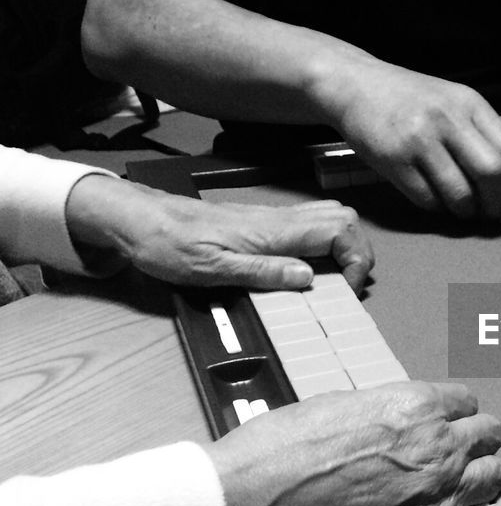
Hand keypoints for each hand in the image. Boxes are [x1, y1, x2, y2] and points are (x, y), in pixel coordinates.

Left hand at [66, 175, 373, 291]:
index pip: (339, 230)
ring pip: (330, 216)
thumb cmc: (167, 245)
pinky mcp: (263, 222)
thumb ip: (262, 272)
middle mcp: (279, 219)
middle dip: (358, 251)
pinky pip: (310, 223)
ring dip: (344, 245)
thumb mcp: (211, 269)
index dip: (356, 259)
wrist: (138, 220)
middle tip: (347, 285)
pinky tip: (309, 266)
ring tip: (334, 278)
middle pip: (344, 218)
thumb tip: (307, 277)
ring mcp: (272, 218)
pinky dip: (325, 243)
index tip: (345, 288)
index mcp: (273, 231)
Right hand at [206, 382, 500, 505]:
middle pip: (487, 435)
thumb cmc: (279, 454)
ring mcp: (440, 493)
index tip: (451, 421)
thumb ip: (382, 410)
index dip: (456, 412)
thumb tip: (394, 419)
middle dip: (475, 439)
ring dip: (484, 473)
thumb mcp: (335, 404)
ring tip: (471, 478)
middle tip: (462, 448)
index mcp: (414, 405)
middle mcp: (437, 446)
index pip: (465, 402)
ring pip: (495, 475)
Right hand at [322, 58, 500, 221]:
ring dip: (467, 212)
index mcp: (469, 103)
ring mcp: (418, 138)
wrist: (355, 85)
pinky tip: (438, 202)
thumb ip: (481, 135)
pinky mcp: (392, 159)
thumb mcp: (452, 102)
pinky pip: (427, 199)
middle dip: (498, 204)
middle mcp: (446, 118)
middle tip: (495, 217)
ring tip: (465, 211)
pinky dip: (438, 208)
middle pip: (491, 172)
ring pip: (460, 193)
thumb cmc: (411, 100)